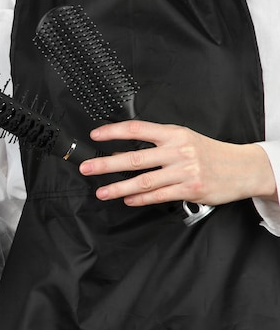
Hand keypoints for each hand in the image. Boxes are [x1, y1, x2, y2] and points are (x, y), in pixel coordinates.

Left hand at [79, 120, 277, 206]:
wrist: (243, 168)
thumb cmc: (209, 153)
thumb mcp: (184, 139)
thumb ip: (157, 144)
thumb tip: (123, 150)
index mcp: (174, 134)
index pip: (137, 129)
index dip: (113, 132)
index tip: (95, 135)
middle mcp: (177, 151)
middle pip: (134, 158)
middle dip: (106, 164)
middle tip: (87, 168)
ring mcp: (183, 171)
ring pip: (143, 181)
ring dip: (118, 188)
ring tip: (102, 192)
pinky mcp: (189, 189)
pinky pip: (158, 196)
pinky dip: (139, 199)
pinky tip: (127, 199)